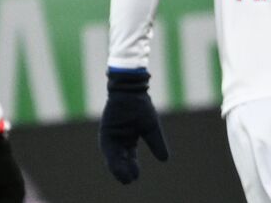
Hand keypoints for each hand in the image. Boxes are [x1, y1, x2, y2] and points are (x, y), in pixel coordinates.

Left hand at [99, 69, 168, 183]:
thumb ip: (156, 143)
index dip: (132, 169)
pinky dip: (113, 157)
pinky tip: (118, 165)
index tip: (135, 177)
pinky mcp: (105, 132)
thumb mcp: (151, 127)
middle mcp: (118, 140)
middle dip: (123, 172)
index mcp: (128, 140)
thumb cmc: (141, 106)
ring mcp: (111, 136)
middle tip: (128, 181)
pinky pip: (107, 148)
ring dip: (117, 168)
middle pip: (119, 161)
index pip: (129, 159)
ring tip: (124, 177)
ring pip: (112, 157)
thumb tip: (165, 160)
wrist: (131, 91)